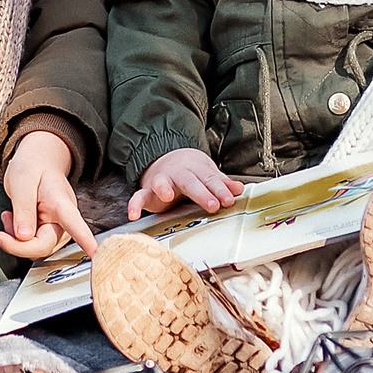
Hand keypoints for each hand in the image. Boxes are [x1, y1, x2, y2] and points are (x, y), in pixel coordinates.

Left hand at [0, 130, 97, 259]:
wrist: (38, 160)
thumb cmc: (32, 167)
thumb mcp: (21, 181)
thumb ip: (23, 209)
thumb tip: (24, 237)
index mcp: (61, 203)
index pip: (74, 223)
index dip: (85, 240)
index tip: (96, 254)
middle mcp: (63, 219)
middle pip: (44, 246)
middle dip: (18, 246)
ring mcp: (56, 227)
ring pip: (36, 249)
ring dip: (16, 241)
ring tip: (8, 217)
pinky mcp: (47, 232)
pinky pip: (31, 245)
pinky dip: (16, 238)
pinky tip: (12, 221)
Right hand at [129, 147, 245, 219]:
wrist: (165, 158)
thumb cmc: (189, 172)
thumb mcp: (206, 174)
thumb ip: (221, 183)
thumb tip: (239, 189)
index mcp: (196, 170)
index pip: (210, 179)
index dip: (220, 190)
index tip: (229, 200)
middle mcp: (178, 174)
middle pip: (190, 182)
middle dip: (201, 193)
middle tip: (213, 205)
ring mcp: (161, 181)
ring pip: (162, 183)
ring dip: (164, 188)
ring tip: (167, 196)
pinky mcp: (147, 191)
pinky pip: (138, 196)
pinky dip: (134, 204)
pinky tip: (133, 214)